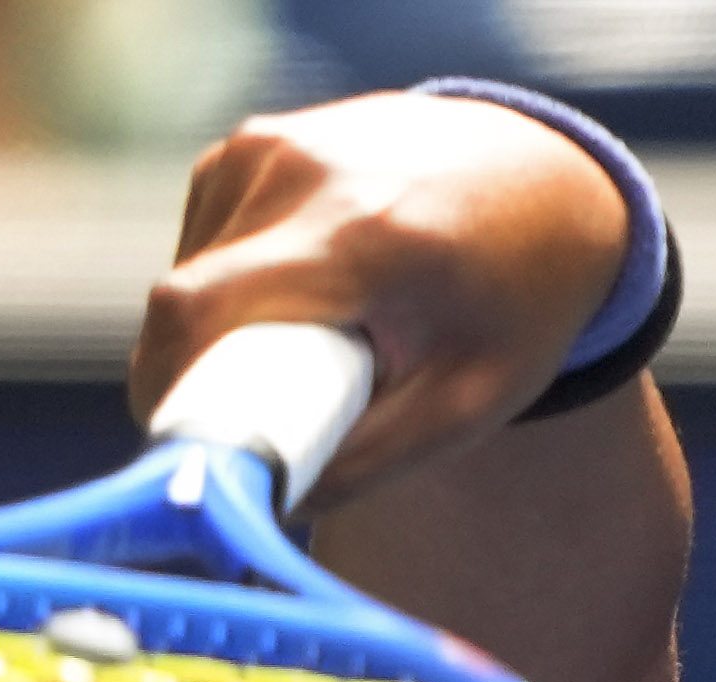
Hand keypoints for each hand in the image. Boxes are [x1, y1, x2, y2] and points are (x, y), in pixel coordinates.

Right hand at [128, 91, 630, 515]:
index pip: (198, 312)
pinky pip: (203, 242)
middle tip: (269, 427)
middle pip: (184, 301)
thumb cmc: (517, 304)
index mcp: (363, 234)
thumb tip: (255, 504)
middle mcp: (300, 170)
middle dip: (203, 382)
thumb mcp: (468, 403)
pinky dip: (233, 292)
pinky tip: (306, 299)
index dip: (166, 395)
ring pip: (185, 274)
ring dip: (219, 337)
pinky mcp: (249, 143)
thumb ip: (363, 462)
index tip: (188, 458)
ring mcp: (267, 144)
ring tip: (314, 350)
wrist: (549, 184)